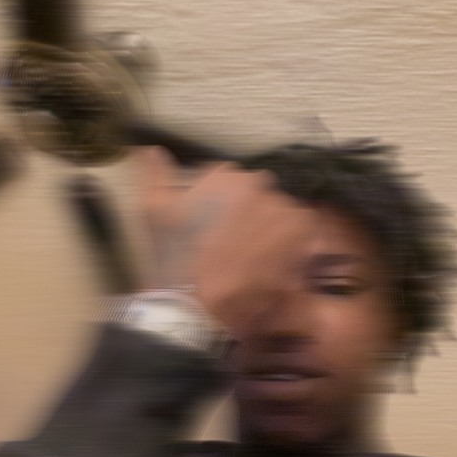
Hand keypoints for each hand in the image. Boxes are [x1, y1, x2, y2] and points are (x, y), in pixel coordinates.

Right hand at [138, 147, 315, 332]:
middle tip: (236, 249)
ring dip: (275, 234)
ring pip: (284, 218)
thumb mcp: (155, 212)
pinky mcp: (306, 242)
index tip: (217, 231)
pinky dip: (291, 252)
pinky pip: (302, 241)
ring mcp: (288, 213)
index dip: (226, 210)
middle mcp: (264, 186)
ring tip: (256, 262)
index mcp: (230, 175)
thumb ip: (156, 174)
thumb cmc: (175, 258)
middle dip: (252, 219)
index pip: (234, 184)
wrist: (202, 308)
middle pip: (262, 200)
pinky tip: (272, 270)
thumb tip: (150, 148)